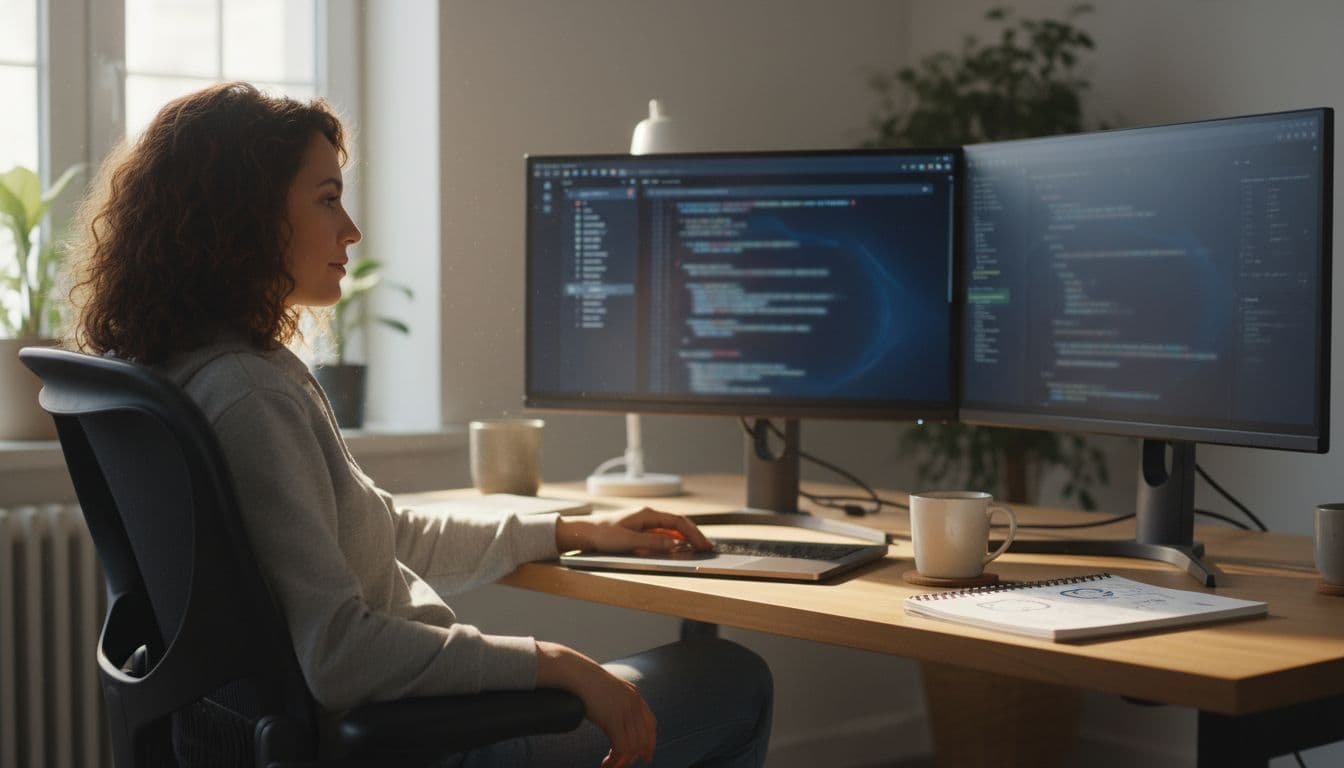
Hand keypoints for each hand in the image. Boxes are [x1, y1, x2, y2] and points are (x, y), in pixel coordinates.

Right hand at [535, 641, 655, 766]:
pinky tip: (607, 763)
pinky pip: (622, 748)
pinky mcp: (614, 720)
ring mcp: (625, 712)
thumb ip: (613, 701)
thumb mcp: (606, 690)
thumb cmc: (584, 680)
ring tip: (610, 765)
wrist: (575, 673)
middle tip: (622, 765)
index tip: (646, 754)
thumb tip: (609, 716)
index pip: (650, 723)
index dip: (650, 741)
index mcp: (634, 695)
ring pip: (633, 746)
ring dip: (622, 761)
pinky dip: (615, 760)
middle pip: (644, 737)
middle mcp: (634, 703)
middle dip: (636, 755)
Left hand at [556, 507, 713, 554]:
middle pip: (677, 524)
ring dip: (684, 538)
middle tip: (707, 547)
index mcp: (647, 514)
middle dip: (693, 535)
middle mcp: (647, 516)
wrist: (583, 532)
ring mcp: (643, 522)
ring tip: (697, 548)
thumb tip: (674, 543)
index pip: (678, 521)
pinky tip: (677, 547)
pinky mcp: (638, 529)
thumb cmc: (602, 534)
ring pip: (670, 529)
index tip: (704, 544)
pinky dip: (672, 540)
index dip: (693, 533)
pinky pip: (661, 534)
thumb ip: (652, 542)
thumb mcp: (628, 540)